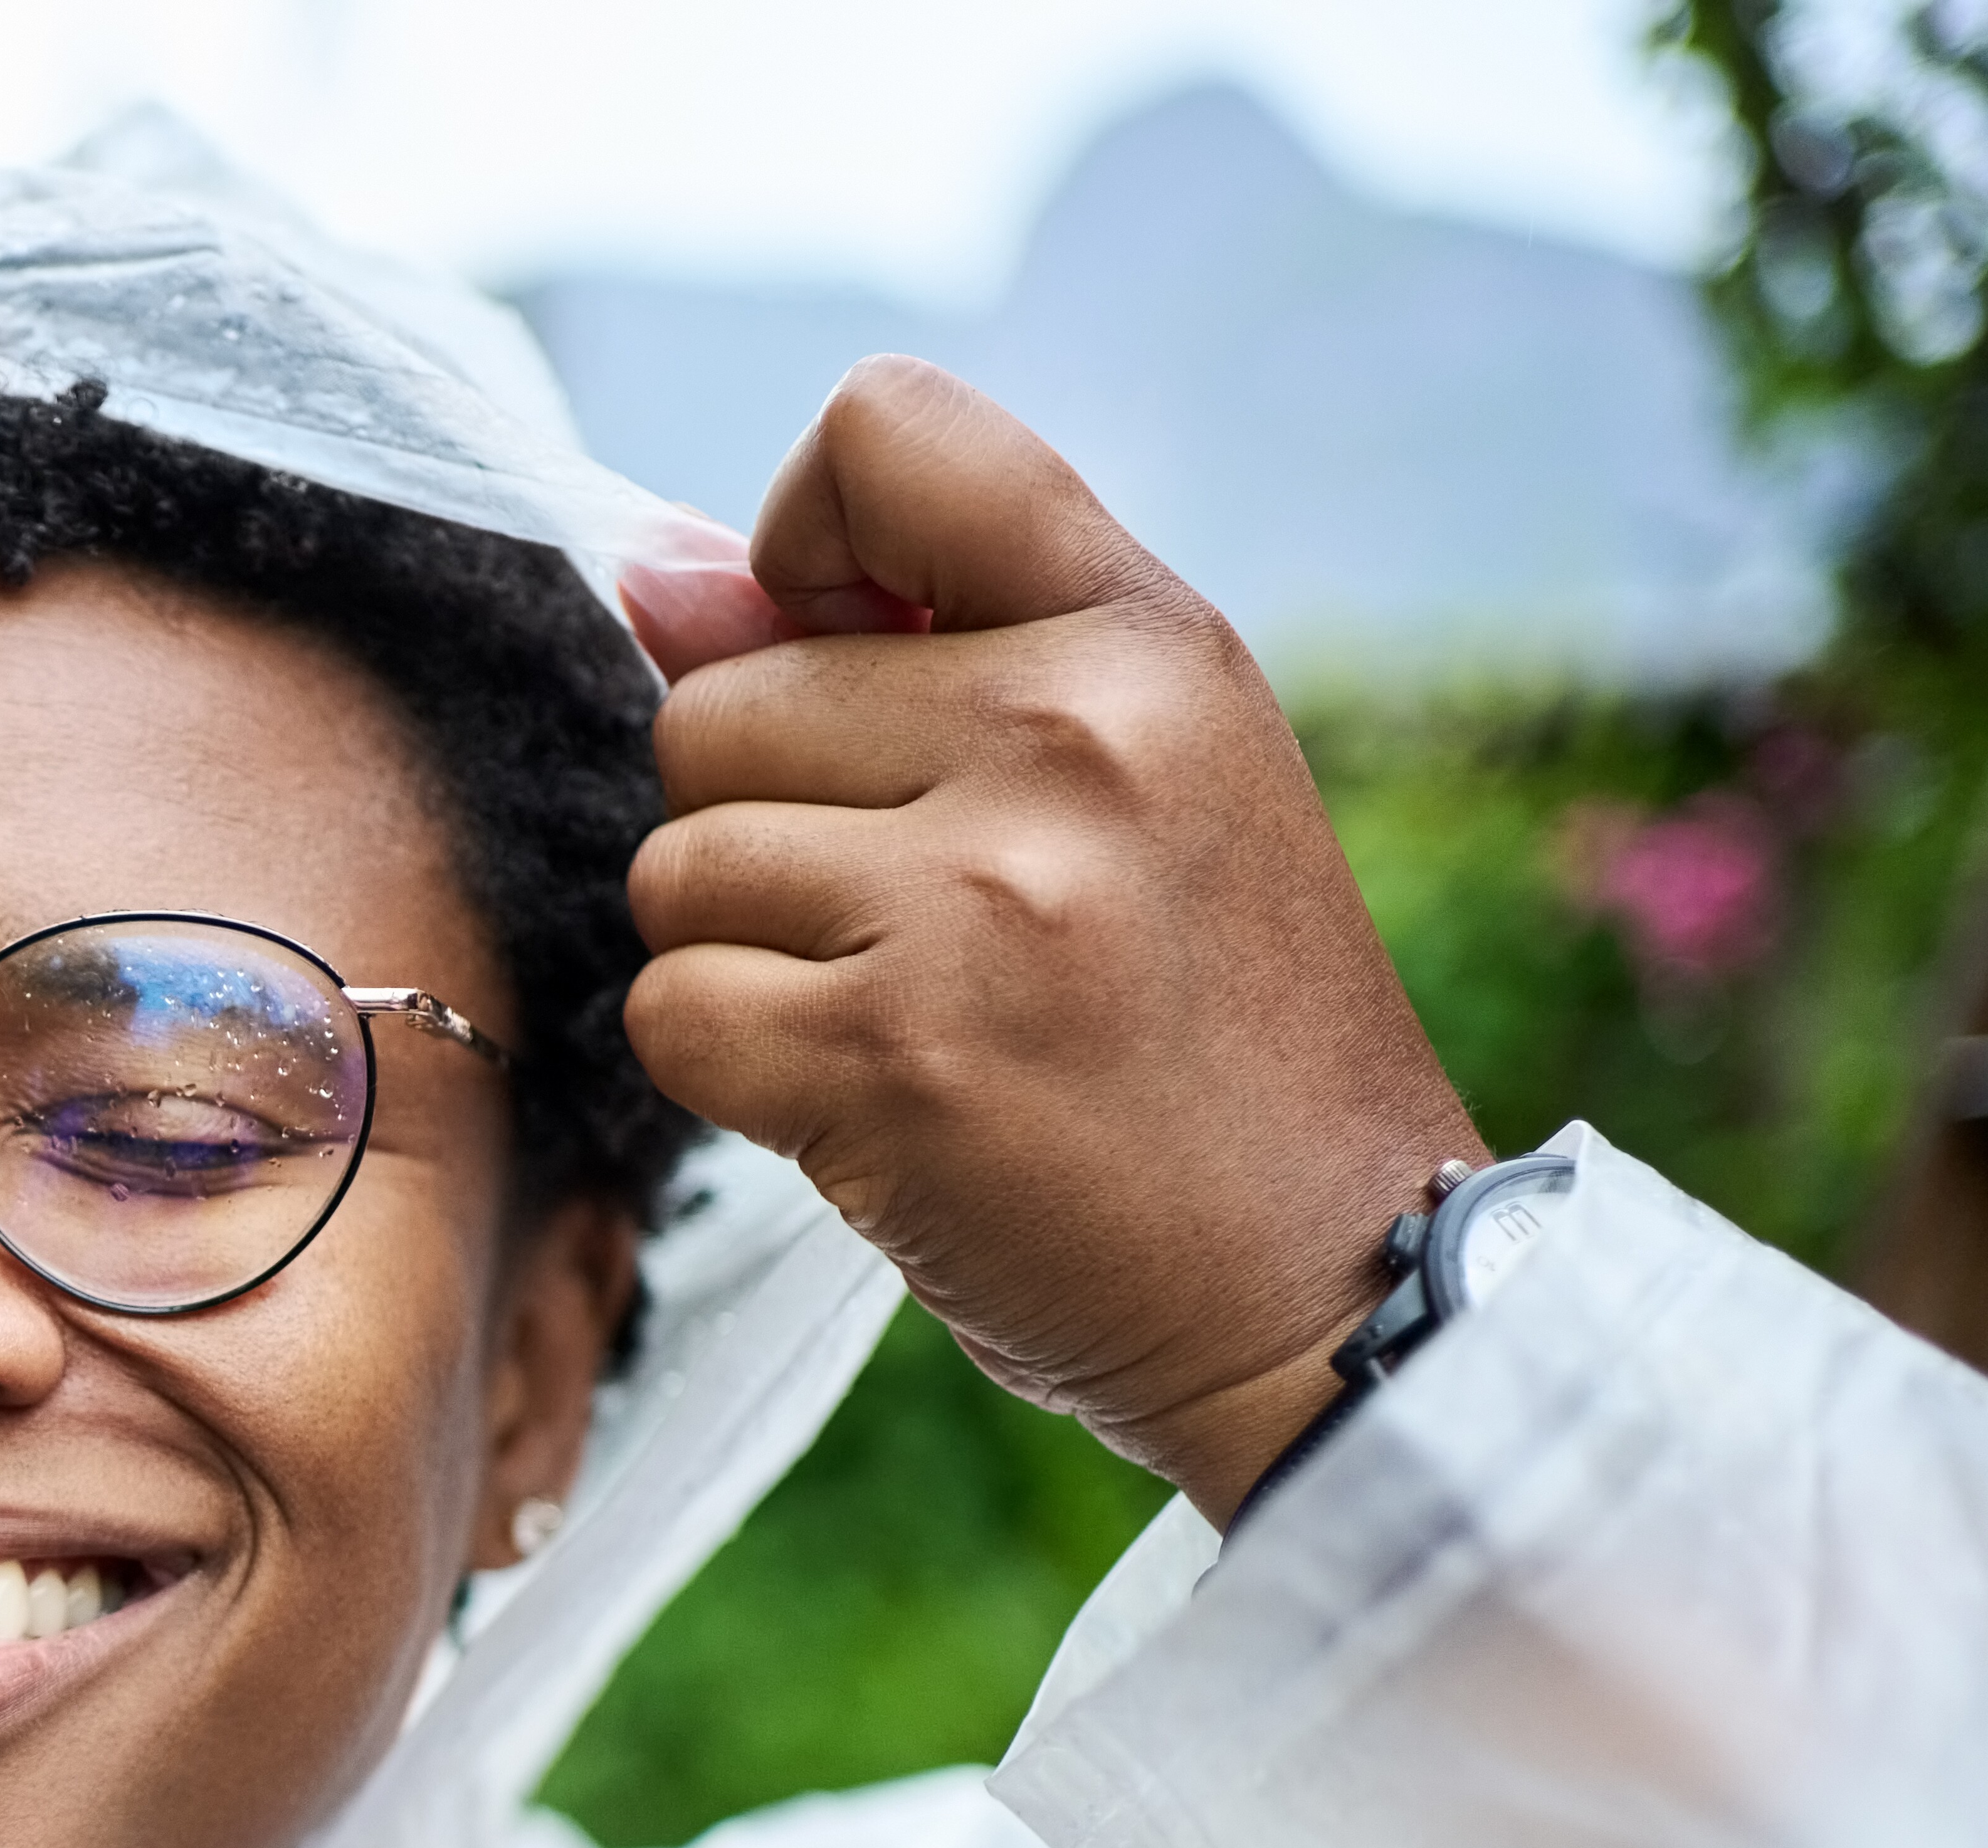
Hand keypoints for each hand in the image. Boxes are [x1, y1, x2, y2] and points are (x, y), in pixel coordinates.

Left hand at [617, 360, 1483, 1522]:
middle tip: (926, 935)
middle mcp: (1072, 739)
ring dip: (746, 959)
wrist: (1330, 1277)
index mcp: (1145, 640)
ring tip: (913, 1018)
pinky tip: (872, 1104)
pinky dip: (736, 1073)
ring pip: (675, 867)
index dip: (796, 538)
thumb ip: (892, 654)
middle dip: (766, 829)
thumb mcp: (1127, 788)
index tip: (827, 642)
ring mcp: (984, 902)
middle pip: (713, 710)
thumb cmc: (1204, 1033)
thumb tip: (657, 574)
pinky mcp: (894, 1059)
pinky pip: (674, 1009)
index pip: (892, 429)